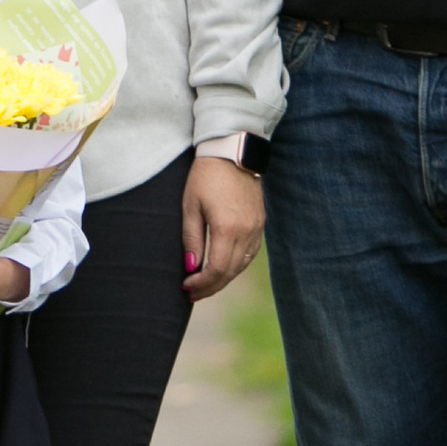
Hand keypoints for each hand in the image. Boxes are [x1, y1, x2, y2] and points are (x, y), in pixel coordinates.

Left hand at [181, 151, 262, 301]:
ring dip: (223, 278)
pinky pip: (249, 253)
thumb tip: (191, 267)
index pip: (216, 269)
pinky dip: (235, 265)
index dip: (201, 283)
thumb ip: (191, 239)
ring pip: (241, 265)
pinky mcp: (260, 223)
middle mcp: (246, 232)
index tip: (186, 287)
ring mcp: (256, 228)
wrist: (232, 151)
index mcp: (227, 228)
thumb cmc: (205, 176)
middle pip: (230, 272)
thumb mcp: (190, 206)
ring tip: (205, 284)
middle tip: (192, 294)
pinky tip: (222, 267)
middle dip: (210, 286)